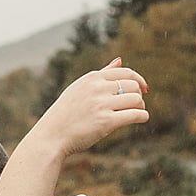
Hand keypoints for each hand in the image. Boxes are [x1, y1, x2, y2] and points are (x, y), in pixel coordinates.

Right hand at [27, 58, 149, 157]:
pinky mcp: (106, 122)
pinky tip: (142, 119)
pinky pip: (135, 115)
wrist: (52, 135)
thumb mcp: (80, 87)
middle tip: (135, 106)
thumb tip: (120, 60)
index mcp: (92, 78)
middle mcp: (98, 88)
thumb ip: (101, 74)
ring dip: (140, 107)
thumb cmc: (67, 112)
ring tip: (137, 112)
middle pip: (133, 86)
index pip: (126, 73)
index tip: (144, 89)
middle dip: (138, 96)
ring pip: (136, 100)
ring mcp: (102, 104)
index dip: (139, 80)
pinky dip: (143, 116)